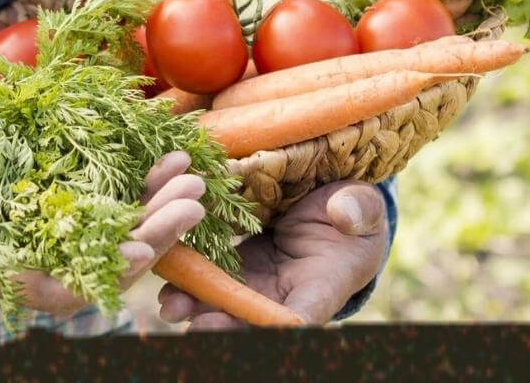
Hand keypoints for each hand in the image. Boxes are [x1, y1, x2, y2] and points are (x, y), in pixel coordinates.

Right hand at [0, 151, 205, 317]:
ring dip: (158, 207)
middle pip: (110, 260)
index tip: (144, 251)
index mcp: (9, 275)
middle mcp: (44, 262)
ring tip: (190, 174)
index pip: (68, 288)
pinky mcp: (66, 208)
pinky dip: (141, 186)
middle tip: (191, 200)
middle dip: (154, 234)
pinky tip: (168, 159)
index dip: (108, 274)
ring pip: (121, 233)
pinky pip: (114, 205)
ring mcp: (59, 237)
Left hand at [157, 180, 388, 328]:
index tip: (264, 326)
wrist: (331, 204)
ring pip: (223, 299)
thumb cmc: (356, 213)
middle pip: (251, 318)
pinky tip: (164, 272)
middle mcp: (284, 294)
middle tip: (198, 325)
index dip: (281, 325)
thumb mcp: (365, 208)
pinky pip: (209, 272)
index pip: (302, 315)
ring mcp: (257, 281)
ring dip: (196, 304)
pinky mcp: (236, 263)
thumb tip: (344, 213)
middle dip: (225, 324)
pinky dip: (187, 275)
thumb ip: (359, 211)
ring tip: (170, 306)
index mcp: (323, 287)